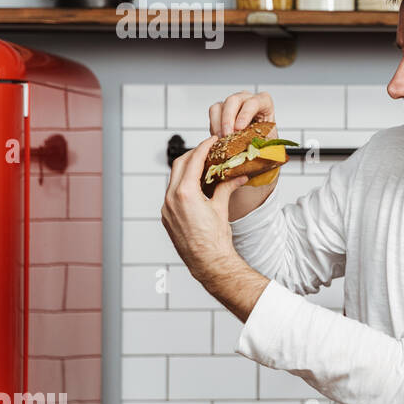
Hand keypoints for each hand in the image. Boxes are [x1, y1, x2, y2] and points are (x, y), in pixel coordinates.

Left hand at [161, 133, 248, 283]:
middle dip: (193, 154)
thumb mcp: (221, 208)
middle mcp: (171, 199)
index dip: (203, 148)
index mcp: (185, 194)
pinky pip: (171, 193)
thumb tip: (237, 176)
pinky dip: (182, 184)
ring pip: (173, 179)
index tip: (211, 141)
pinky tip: (195, 187)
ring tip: (202, 167)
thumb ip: (226, 187)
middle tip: (207, 150)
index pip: (193, 161)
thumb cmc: (215, 239)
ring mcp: (166, 209)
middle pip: (179, 165)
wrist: (207, 262)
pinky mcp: (167, 217)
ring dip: (187, 170)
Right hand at [210, 89, 275, 138]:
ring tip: (223, 139)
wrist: (259, 142)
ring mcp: (233, 102)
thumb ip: (260, 139)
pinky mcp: (221, 108)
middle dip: (228, 120)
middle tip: (227, 136)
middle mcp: (247, 97)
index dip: (245, 115)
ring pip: (219, 106)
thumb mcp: (267, 139)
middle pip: (233, 100)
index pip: (253, 102)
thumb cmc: (266, 138)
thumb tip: (251, 147)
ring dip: (219, 125)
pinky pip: (213, 113)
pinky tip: (220, 138)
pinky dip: (214, 127)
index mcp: (264, 101)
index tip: (239, 128)